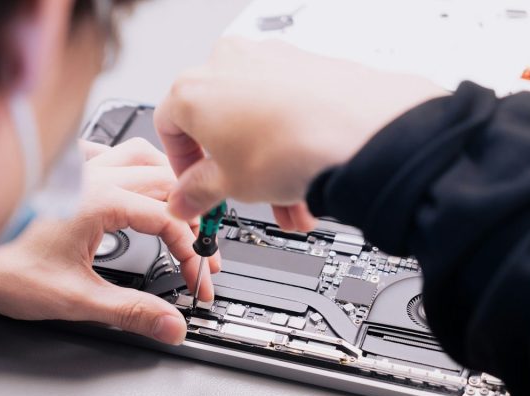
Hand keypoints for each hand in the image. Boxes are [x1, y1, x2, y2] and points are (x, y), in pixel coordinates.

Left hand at [0, 139, 220, 345]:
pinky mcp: (61, 171)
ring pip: (141, 156)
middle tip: (199, 252)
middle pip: (166, 184)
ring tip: (180, 210)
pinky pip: (107, 150)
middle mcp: (92, 176)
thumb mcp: (75, 299)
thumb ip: (131, 312)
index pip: (170, 222)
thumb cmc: (1, 267)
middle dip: (190, 219)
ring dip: (168, 183)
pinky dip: (130, 164)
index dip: (192, 255)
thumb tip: (170, 324)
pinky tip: (129, 182)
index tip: (195, 282)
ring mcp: (77, 169)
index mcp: (101, 203)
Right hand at [155, 37, 446, 228]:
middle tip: (241, 196)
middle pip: (217, 125)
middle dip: (231, 170)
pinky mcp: (306, 64)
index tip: (195, 188)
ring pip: (255, 121)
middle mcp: (228, 63)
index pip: (168, 128)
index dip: (180, 166)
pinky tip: (305, 178)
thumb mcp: (229, 185)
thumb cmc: (293, 146)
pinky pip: (285, 109)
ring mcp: (270, 59)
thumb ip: (196, 192)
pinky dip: (289, 144)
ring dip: (265, 167)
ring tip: (286, 202)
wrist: (361, 131)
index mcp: (193, 88)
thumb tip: (185, 198)